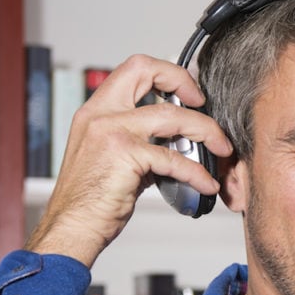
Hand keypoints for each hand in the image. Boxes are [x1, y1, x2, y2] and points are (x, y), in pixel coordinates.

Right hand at [25, 55, 232, 267]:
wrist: (73, 225)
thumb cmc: (92, 198)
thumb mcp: (112, 156)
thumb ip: (141, 140)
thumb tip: (178, 140)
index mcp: (97, 109)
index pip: (134, 68)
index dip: (167, 74)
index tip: (189, 94)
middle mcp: (101, 113)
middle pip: (146, 70)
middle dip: (184, 81)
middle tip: (204, 105)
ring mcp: (112, 131)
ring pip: (174, 116)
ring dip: (207, 132)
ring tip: (222, 149)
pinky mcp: (126, 155)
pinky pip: (175, 159)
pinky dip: (197, 173)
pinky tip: (206, 183)